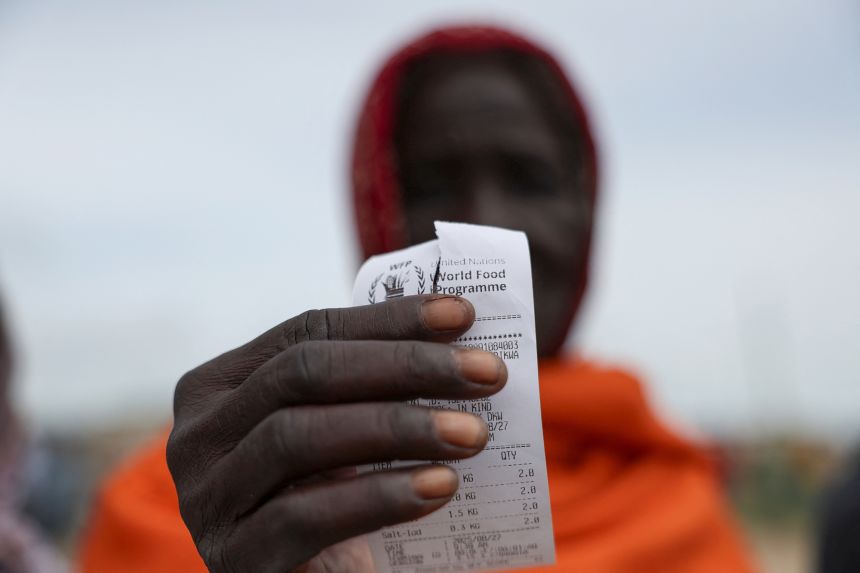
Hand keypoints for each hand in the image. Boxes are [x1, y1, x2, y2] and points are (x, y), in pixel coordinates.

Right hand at [166, 295, 506, 572]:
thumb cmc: (337, 497)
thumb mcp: (345, 429)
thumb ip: (371, 383)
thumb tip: (456, 329)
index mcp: (222, 386)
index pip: (306, 331)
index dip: (386, 320)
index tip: (463, 315)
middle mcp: (197, 435)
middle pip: (302, 374)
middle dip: (403, 366)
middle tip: (487, 373)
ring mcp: (207, 499)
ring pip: (297, 436)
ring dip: (397, 427)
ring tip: (474, 433)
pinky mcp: (235, 558)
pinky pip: (303, 514)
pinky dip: (379, 495)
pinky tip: (440, 487)